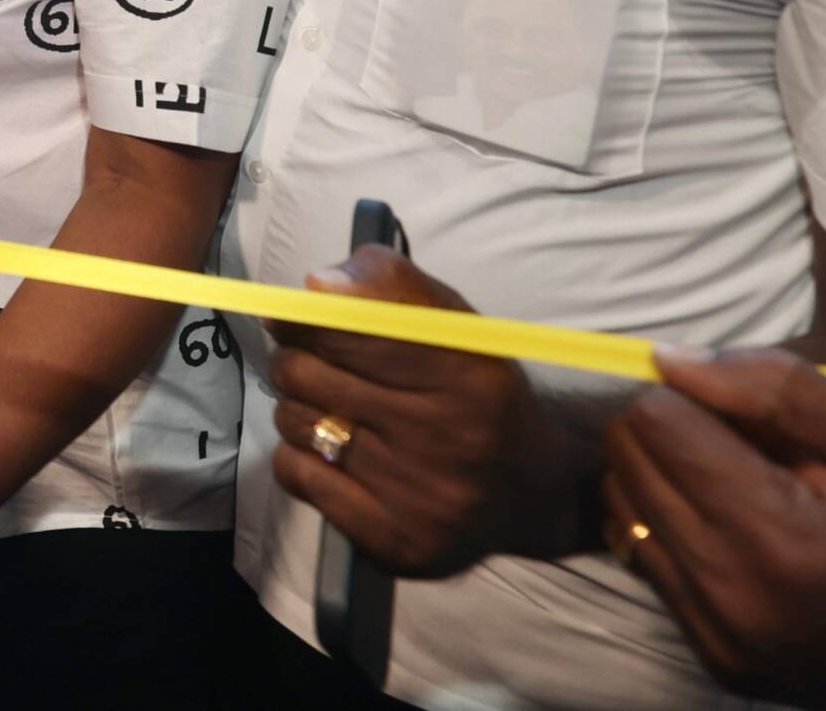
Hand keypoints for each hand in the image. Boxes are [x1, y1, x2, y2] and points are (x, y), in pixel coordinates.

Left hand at [268, 246, 564, 576]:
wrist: (535, 491)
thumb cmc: (480, 392)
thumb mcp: (457, 324)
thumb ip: (391, 286)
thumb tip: (317, 285)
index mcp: (466, 373)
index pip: (346, 329)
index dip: (303, 317)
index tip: (290, 314)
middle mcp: (444, 437)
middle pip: (307, 375)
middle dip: (294, 359)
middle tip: (306, 360)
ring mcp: (418, 497)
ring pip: (296, 423)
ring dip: (298, 406)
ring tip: (329, 407)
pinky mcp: (394, 540)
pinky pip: (297, 476)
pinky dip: (300, 456)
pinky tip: (333, 452)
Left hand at [602, 347, 825, 710]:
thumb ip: (777, 388)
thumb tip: (671, 356)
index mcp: (783, 541)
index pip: (656, 423)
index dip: (693, 393)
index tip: (744, 405)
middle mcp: (735, 597)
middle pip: (627, 462)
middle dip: (673, 429)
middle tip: (750, 442)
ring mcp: (721, 637)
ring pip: (622, 507)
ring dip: (665, 477)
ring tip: (747, 484)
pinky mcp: (715, 658)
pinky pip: (645, 558)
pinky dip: (672, 525)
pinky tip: (739, 525)